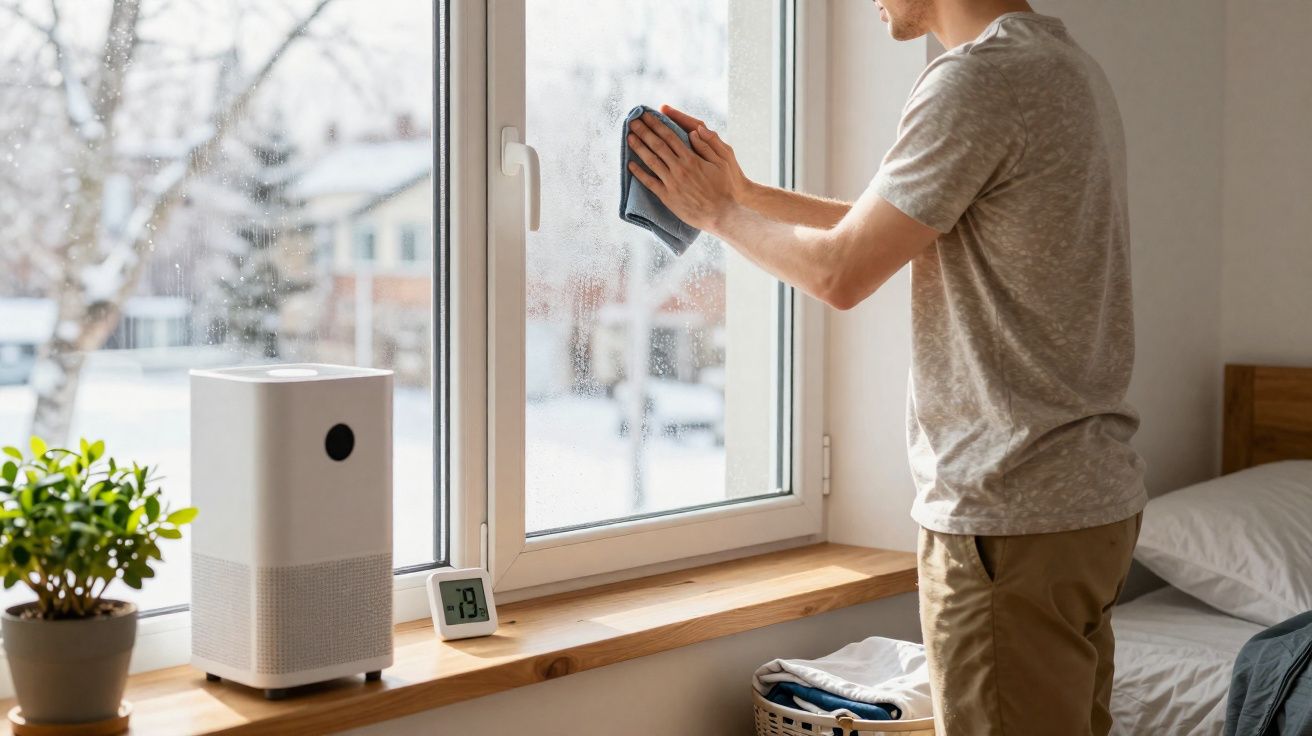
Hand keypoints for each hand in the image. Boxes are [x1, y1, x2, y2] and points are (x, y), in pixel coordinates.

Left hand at [626, 108, 745, 231]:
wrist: (722, 214)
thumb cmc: (725, 187)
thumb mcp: (724, 161)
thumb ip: (708, 145)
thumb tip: (695, 131)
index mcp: (692, 158)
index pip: (670, 136)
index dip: (657, 124)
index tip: (647, 116)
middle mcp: (679, 168)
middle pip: (657, 145)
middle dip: (644, 131)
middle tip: (632, 121)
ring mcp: (672, 183)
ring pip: (651, 161)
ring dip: (639, 147)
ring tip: (629, 137)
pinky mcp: (668, 197)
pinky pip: (650, 183)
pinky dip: (639, 173)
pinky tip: (630, 165)